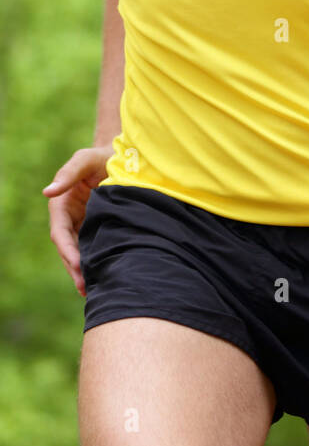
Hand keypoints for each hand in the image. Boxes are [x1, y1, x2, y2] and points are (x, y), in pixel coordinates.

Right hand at [42, 144, 113, 296]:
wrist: (124, 157)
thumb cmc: (102, 155)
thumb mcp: (86, 159)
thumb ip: (69, 173)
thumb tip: (47, 192)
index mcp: (61, 204)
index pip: (60, 233)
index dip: (67, 250)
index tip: (78, 266)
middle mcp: (69, 218)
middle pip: (69, 248)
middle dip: (75, 268)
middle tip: (86, 287)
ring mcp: (83, 225)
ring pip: (81, 252)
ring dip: (85, 271)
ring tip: (96, 290)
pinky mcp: (98, 228)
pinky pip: (94, 248)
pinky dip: (96, 262)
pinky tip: (106, 277)